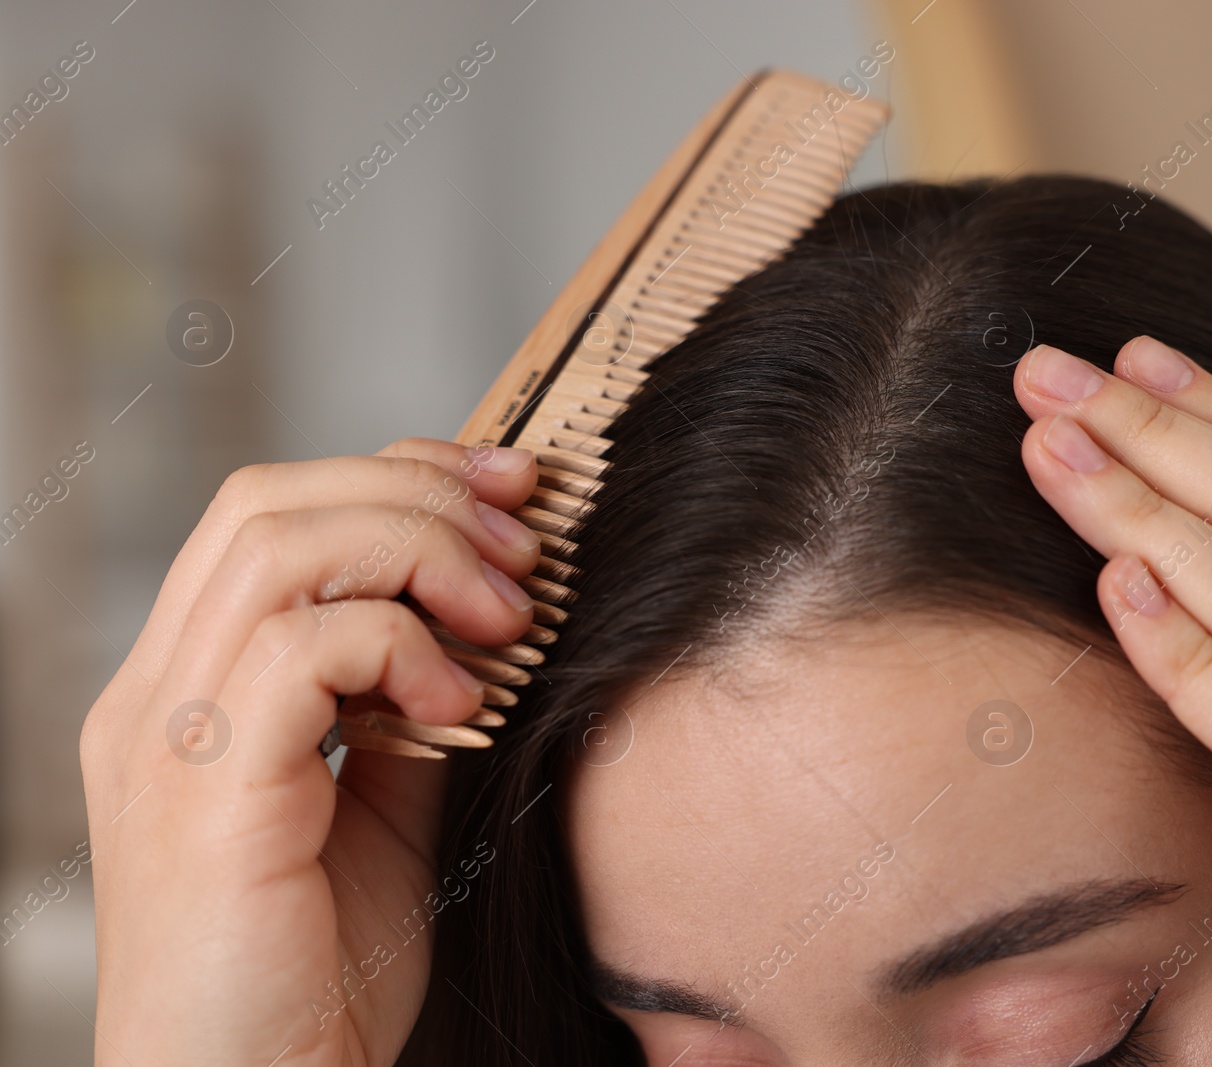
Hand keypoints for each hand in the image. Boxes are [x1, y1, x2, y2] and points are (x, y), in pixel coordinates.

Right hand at [81, 439, 540, 1066]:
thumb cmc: (315, 978)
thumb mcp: (385, 816)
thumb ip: (410, 715)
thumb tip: (481, 632)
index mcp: (189, 692)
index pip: (270, 517)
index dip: (393, 477)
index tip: (506, 494)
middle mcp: (156, 697)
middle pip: (267, 501)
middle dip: (416, 493)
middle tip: (524, 546)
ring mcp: (167, 740)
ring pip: (278, 548)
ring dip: (418, 554)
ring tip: (506, 616)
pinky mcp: (204, 793)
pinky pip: (297, 649)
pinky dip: (400, 646)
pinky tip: (463, 704)